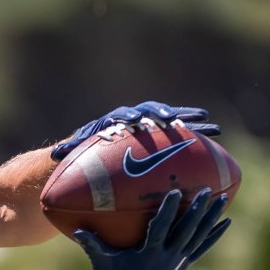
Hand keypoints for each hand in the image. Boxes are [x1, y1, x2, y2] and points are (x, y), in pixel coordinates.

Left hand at [50, 101, 219, 160]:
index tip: (139, 123)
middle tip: (170, 120)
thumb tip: (54, 157)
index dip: (132, 118)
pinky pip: (183, 132)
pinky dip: (198, 132)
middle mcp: (135, 118)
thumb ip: (69, 151)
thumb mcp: (76, 152)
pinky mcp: (163, 133)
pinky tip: (215, 134)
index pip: (124, 116)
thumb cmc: (86, 151)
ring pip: (171, 119)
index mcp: (115, 120)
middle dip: (161, 115)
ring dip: (188, 120)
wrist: (99, 146)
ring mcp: (151, 124)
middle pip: (150, 113)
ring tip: (207, 122)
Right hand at [75, 188, 229, 269]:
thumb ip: (91, 243)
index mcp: (148, 254)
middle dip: (196, 210)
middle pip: (185, 231)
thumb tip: (76, 228)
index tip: (176, 192)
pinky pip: (202, 248)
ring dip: (210, 218)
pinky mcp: (182, 265)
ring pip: (197, 237)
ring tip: (221, 199)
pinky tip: (226, 223)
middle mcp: (167, 257)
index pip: (160, 228)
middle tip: (205, 190)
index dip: (168, 210)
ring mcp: (177, 262)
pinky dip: (214, 236)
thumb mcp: (101, 262)